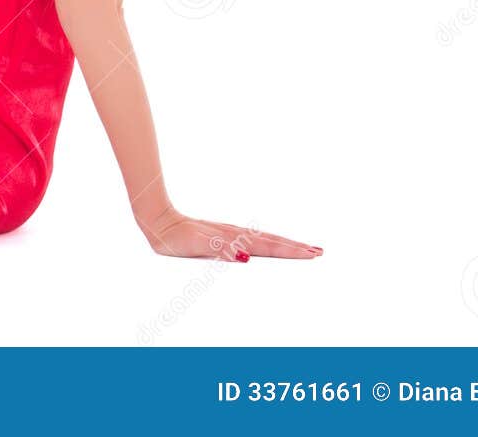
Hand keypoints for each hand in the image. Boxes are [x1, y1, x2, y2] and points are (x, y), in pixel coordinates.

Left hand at [137, 207, 323, 262]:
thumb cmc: (175, 237)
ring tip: (305, 248)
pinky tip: (270, 246)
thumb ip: (220, 250)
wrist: (158, 221)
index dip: (291, 252)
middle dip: (296, 248)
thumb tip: (244, 257)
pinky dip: (268, 243)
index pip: (269, 247)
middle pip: (273, 242)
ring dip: (285, 244)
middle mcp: (236, 235)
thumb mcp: (196, 245)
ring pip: (265, 240)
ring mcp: (231, 234)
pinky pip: (253, 240)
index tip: (312, 254)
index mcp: (234, 239)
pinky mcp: (223, 235)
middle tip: (319, 252)